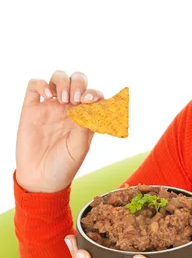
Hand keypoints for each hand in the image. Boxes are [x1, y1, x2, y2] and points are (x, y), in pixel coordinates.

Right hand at [16, 70, 103, 192]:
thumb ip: (85, 125)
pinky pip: (34, 86)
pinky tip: (47, 96)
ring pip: (57, 78)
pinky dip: (41, 84)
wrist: (40, 179)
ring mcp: (49, 107)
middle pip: (77, 80)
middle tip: (74, 99)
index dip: (94, 93)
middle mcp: (68, 108)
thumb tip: (89, 104)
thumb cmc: (64, 165)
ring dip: (62, 82)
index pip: (93, 94)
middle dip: (78, 83)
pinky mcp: (31, 109)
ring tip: (62, 99)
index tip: (89, 101)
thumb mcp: (79, 147)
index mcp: (84, 116)